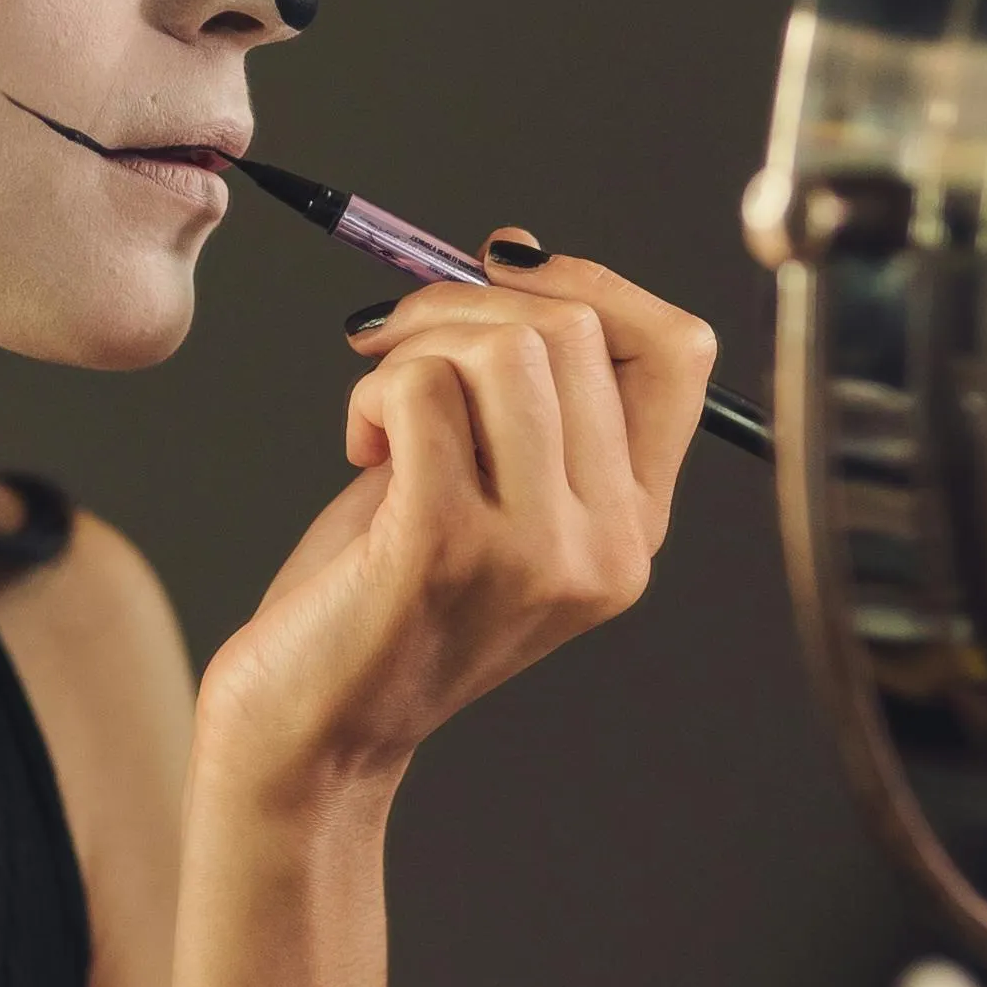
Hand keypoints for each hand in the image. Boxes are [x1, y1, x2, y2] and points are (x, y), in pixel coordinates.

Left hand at [194, 239, 718, 801]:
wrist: (309, 733)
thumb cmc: (375, 599)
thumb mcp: (483, 486)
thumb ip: (521, 391)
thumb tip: (516, 253)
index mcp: (633, 526)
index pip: (677, 351)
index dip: (588, 281)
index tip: (501, 272)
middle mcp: (606, 544)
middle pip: (579, 329)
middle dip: (466, 301)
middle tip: (395, 344)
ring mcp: (536, 551)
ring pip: (507, 346)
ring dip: (416, 345)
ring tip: (377, 411)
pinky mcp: (444, 546)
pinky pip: (421, 387)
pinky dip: (372, 390)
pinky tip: (357, 446)